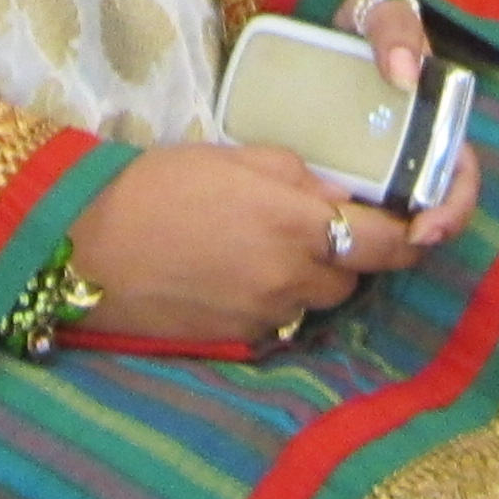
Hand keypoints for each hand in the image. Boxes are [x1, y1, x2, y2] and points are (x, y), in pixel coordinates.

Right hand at [67, 139, 471, 346]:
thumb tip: (335, 194)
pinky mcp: (239, 341)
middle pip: (354, 278)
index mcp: (297, 223)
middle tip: (315, 224)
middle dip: (347, 254)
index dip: (407, 233)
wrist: (89, 253)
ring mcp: (266, 316)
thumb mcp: (231, 157)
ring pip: (317, 302)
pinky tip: (235, 273)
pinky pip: (278, 321)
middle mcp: (292, 278)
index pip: (388, 242)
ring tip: (268, 247)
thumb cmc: (156, 189)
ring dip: (310, 278)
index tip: (409, 222)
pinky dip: (272, 300)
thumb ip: (295, 175)